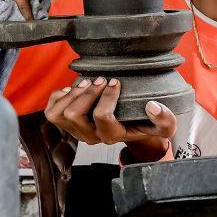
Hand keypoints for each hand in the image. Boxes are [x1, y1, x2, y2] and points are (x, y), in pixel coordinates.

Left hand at [45, 77, 176, 162]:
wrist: (133, 129)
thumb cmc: (147, 124)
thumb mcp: (164, 126)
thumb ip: (165, 119)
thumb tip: (152, 106)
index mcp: (113, 135)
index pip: (102, 116)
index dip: (107, 96)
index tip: (116, 82)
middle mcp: (92, 136)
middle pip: (74, 115)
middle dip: (86, 93)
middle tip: (100, 80)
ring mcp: (77, 131)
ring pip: (60, 114)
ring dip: (71, 94)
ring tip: (87, 82)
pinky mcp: (67, 124)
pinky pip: (52, 111)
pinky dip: (60, 96)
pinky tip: (75, 89)